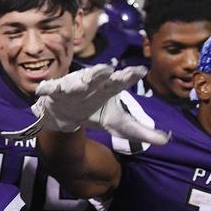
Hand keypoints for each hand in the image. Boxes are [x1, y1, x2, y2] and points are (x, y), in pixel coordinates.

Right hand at [32, 65, 147, 131]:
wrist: (67, 114)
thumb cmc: (95, 112)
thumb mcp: (119, 124)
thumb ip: (141, 132)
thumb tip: (167, 140)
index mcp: (108, 89)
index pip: (121, 81)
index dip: (129, 76)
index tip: (140, 71)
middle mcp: (91, 85)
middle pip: (97, 78)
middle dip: (101, 73)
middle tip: (108, 70)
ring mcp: (72, 87)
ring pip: (75, 82)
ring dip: (77, 81)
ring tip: (79, 83)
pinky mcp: (55, 92)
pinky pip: (50, 89)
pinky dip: (47, 89)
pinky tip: (43, 89)